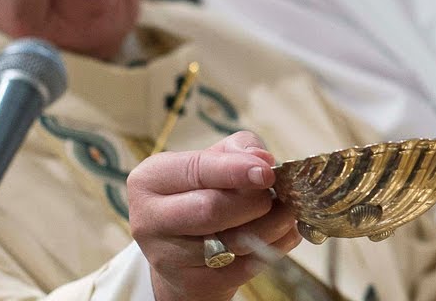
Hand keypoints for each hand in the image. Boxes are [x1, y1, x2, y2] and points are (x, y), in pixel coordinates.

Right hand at [127, 131, 301, 300]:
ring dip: (272, 225)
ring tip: (286, 212)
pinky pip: (244, 267)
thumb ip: (238, 149)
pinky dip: (273, 249)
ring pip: (233, 241)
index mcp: (150, 179)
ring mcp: (167, 258)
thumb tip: (261, 158)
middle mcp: (149, 219)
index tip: (266, 172)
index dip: (235, 170)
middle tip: (277, 195)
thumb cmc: (203, 194)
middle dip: (254, 201)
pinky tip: (280, 235)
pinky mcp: (192, 285)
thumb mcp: (214, 159)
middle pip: (210, 210)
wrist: (186, 251)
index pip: (195, 170)